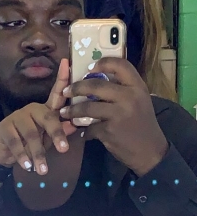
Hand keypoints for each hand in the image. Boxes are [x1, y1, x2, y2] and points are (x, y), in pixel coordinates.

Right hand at [0, 59, 75, 176]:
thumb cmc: (27, 145)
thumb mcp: (46, 141)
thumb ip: (59, 133)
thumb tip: (74, 125)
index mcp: (45, 111)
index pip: (56, 94)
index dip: (62, 79)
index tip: (67, 63)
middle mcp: (32, 110)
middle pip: (48, 117)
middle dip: (57, 134)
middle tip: (64, 150)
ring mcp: (17, 117)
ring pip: (32, 134)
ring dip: (38, 154)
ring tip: (42, 170)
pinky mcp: (5, 128)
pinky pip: (16, 142)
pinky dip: (22, 156)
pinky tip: (27, 166)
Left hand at [60, 57, 168, 176]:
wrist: (150, 151)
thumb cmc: (142, 124)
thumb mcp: (140, 101)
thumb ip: (124, 89)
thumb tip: (97, 78)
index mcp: (137, 87)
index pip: (120, 65)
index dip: (102, 63)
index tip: (89, 68)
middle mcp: (129, 97)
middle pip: (95, 86)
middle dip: (76, 88)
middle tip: (66, 91)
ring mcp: (119, 114)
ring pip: (87, 107)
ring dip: (73, 111)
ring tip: (65, 113)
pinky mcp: (110, 131)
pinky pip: (90, 127)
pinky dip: (85, 131)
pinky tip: (84, 132)